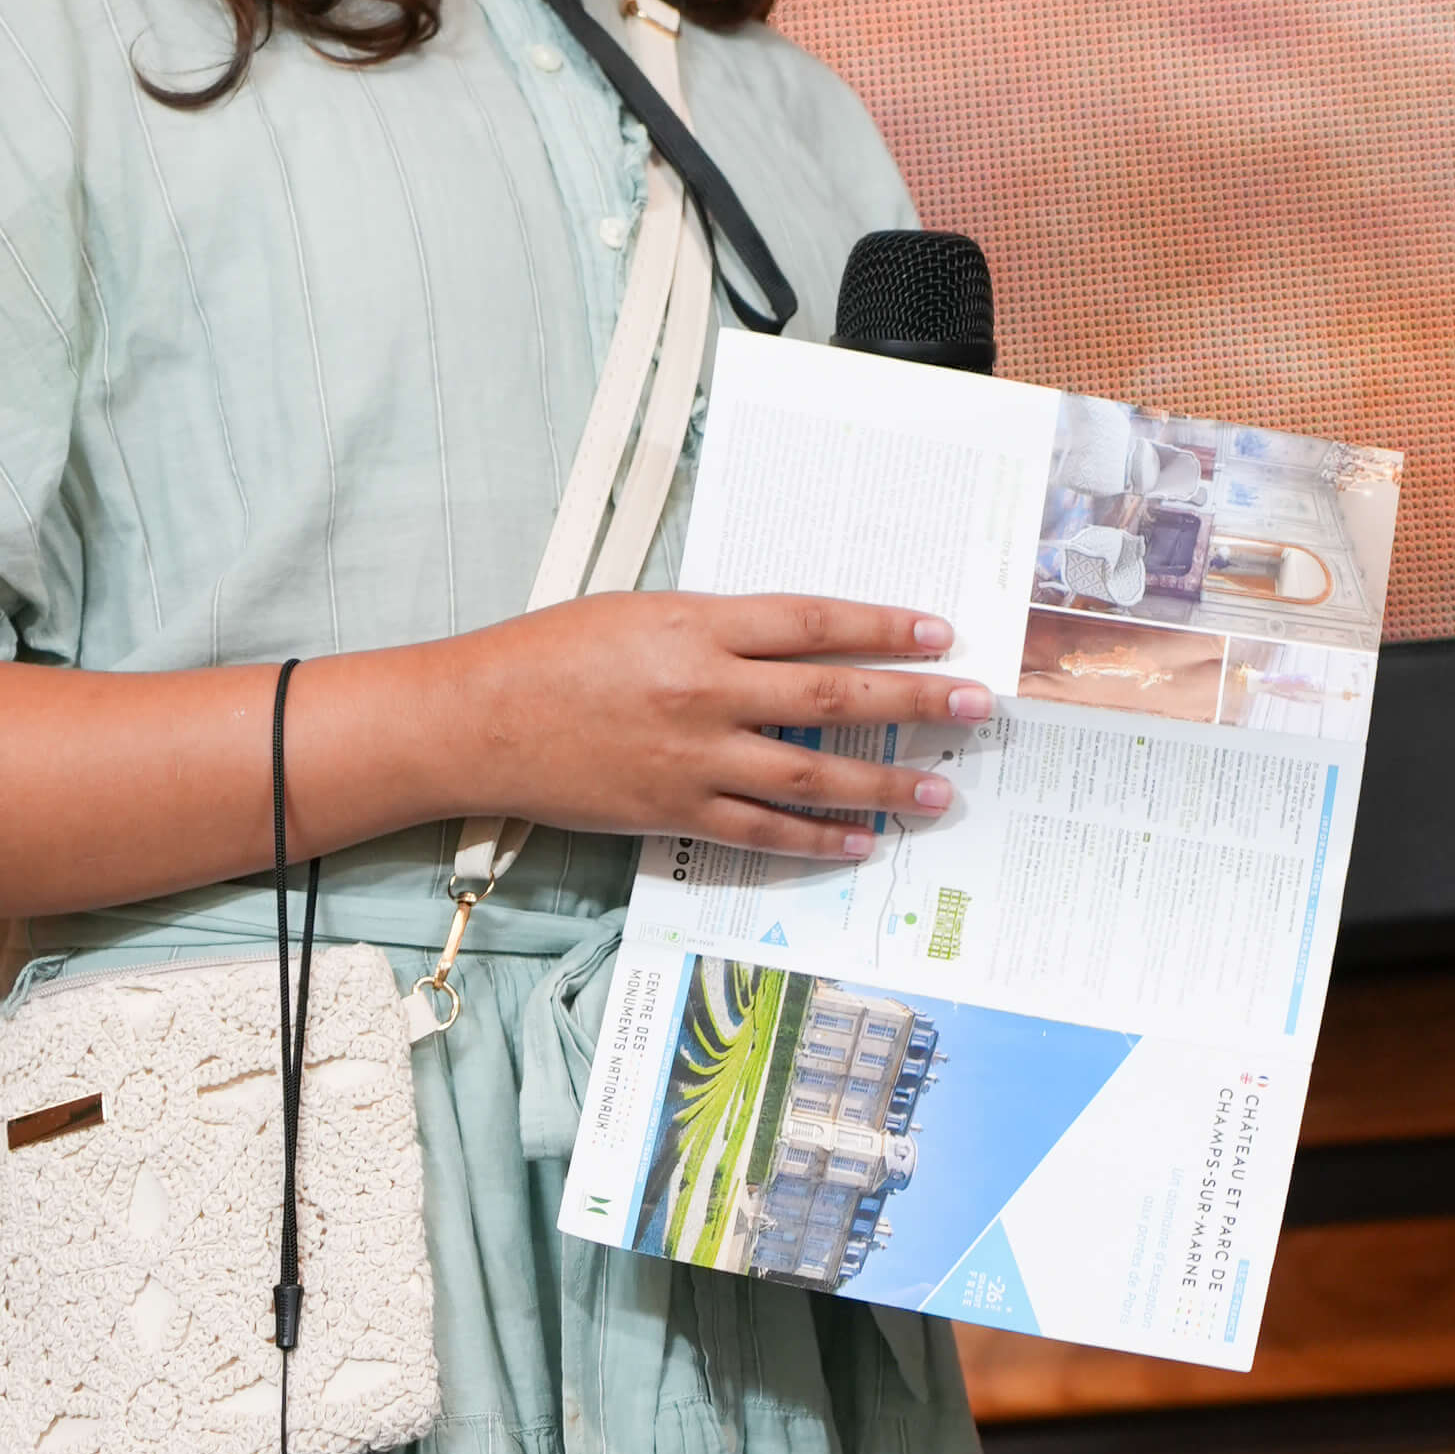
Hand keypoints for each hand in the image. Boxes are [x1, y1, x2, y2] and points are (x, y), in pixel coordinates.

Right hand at [449, 592, 989, 854]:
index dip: (884, 625)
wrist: (477, 720)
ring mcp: (692, 757)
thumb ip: (717, 627)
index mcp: (697, 625)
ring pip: (811, 774)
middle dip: (915, 700)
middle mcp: (705, 690)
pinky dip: (816, 839)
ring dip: (885, 784)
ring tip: (942, 791)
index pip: (814, 622)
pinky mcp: (673, 811)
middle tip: (977, 704)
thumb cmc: (550, 653)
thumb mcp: (639, 611)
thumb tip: (795, 644)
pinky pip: (762, 831)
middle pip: (833, 696)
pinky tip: (861, 842)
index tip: (942, 629)